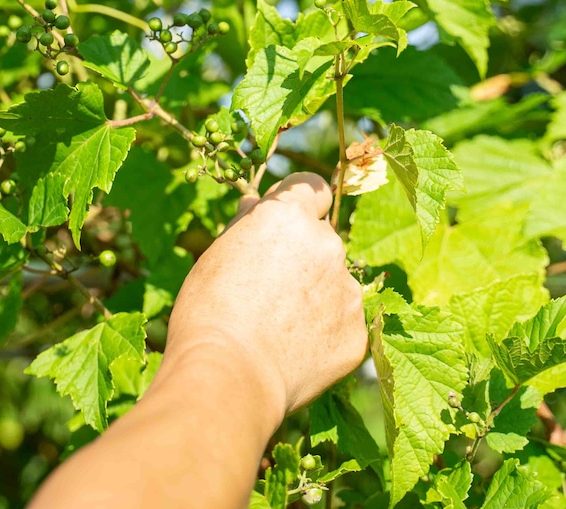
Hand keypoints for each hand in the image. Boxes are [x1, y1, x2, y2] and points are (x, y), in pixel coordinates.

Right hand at [159, 172, 367, 421]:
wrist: (228, 377)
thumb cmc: (208, 312)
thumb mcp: (215, 256)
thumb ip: (246, 226)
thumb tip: (256, 204)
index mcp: (289, 217)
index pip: (313, 188)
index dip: (299, 204)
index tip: (283, 224)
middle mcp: (327, 244)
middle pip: (322, 239)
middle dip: (302, 256)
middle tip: (266, 290)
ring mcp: (347, 289)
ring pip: (334, 282)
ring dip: (315, 295)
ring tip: (276, 328)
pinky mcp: (357, 332)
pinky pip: (342, 323)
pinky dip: (324, 333)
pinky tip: (292, 352)